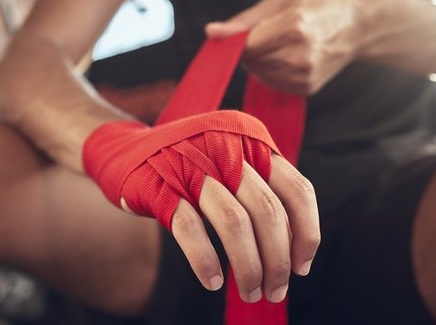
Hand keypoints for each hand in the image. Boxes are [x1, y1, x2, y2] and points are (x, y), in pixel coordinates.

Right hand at [169, 153, 318, 302]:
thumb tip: (296, 249)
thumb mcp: (232, 167)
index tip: (301, 268)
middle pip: (268, 211)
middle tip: (275, 292)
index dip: (307, 233)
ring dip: (249, 267)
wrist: (128, 151)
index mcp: (253, 143)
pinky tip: (213, 282)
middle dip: (277, 260)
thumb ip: (262, 196)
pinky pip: (190, 229)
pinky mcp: (161, 186)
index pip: (297, 190)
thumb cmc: (192, 168)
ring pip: (234, 222)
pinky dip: (206, 261)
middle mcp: (227, 148)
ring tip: (251, 293)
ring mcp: (192, 166)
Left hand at [206, 0, 364, 94]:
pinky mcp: (306, 88)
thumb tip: (211, 33)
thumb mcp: (280, 1)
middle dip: (250, 49)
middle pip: (251, 62)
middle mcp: (299, 56)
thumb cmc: (319, 6)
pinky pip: (272, 83)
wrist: (358, 26)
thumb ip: (243, 22)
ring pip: (258, 74)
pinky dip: (272, 71)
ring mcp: (304, 75)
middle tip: (270, 32)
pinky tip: (289, 57)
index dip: (235, 42)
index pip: (246, 47)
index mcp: (293, 28)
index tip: (234, 36)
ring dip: (260, 61)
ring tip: (282, 43)